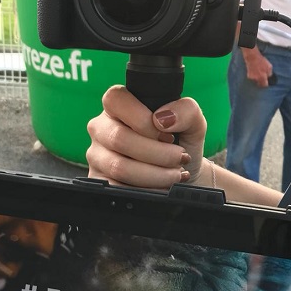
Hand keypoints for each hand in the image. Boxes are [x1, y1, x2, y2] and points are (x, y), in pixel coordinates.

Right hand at [86, 85, 207, 188]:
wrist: (181, 173)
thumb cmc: (181, 143)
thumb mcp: (192, 122)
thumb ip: (186, 110)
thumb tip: (162, 119)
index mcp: (118, 106)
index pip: (116, 99)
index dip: (143, 119)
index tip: (166, 134)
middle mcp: (102, 128)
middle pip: (119, 138)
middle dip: (157, 153)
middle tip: (179, 157)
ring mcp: (97, 155)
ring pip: (119, 166)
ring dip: (155, 174)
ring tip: (175, 174)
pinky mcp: (99, 180)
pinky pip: (117, 188)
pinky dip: (146, 190)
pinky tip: (162, 187)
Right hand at [241, 46, 273, 87]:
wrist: (252, 58)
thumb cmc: (262, 62)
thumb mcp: (269, 67)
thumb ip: (270, 73)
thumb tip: (269, 76)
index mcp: (262, 77)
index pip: (265, 85)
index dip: (266, 84)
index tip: (267, 82)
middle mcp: (257, 79)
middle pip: (259, 84)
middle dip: (262, 82)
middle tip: (263, 78)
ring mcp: (252, 77)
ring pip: (256, 81)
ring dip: (257, 78)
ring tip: (259, 73)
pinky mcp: (248, 75)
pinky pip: (253, 77)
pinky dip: (254, 76)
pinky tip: (255, 71)